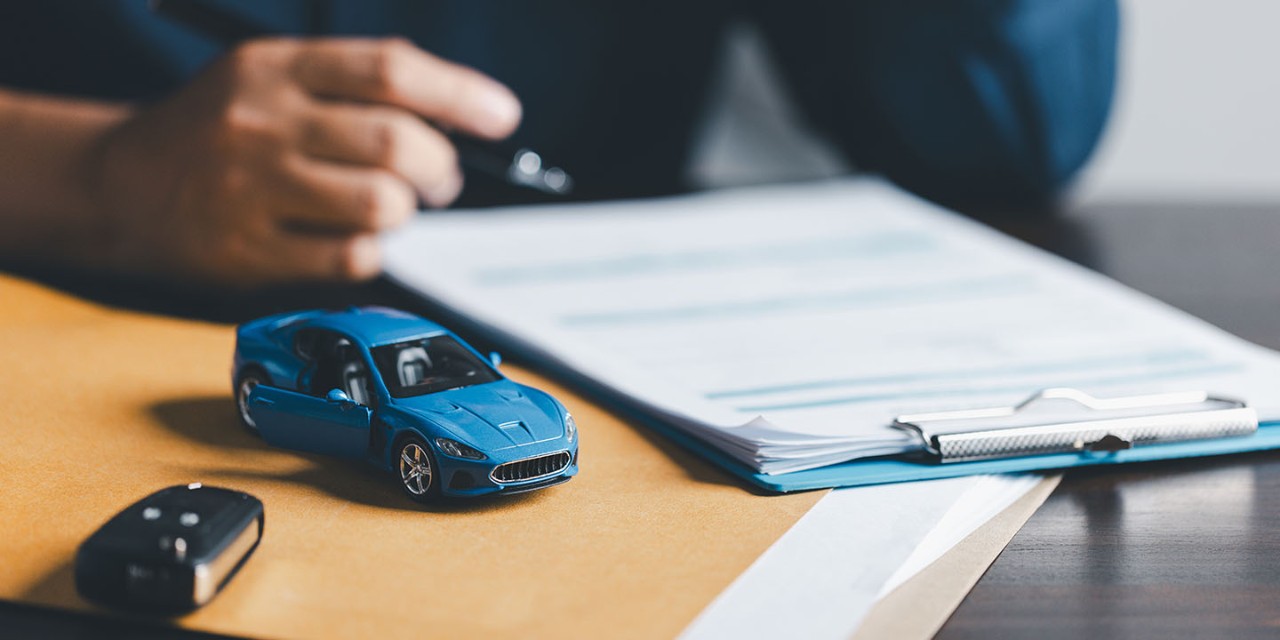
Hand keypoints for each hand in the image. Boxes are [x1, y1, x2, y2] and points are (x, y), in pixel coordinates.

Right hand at [86, 38, 520, 285]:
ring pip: (381, 206)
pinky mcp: (249, 252)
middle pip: (395, 144)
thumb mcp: (274, 77)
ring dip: (406, 211)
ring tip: (390, 205)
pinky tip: (352, 238)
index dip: (460, 94)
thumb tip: (460, 117)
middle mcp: (264, 122)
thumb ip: (356, 86)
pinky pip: (350, 258)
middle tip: (441, 178)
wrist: (118, 184)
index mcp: (276, 67)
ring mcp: (253, 190)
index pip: (389, 69)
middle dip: (440, 167)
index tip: (502, 117)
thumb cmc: (220, 128)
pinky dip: (371, 251)